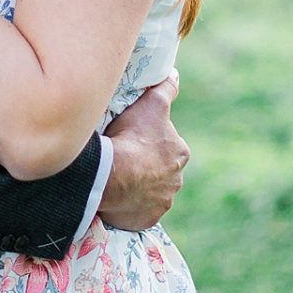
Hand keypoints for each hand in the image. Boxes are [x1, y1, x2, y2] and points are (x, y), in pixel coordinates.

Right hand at [97, 75, 187, 230]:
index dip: (149, 140)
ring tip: (117, 177)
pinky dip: (130, 205)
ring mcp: (162, 202)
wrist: (112, 175)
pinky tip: (117, 196)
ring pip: (150, 191)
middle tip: (123, 157)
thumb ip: (166, 88)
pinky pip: (138, 210)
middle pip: (159, 169)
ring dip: (138, 185)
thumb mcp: (151, 104)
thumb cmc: (132, 136)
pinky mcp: (147, 219)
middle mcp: (176, 180)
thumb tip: (175, 73)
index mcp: (180, 153)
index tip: (131, 138)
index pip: (166, 144)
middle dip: (145, 165)